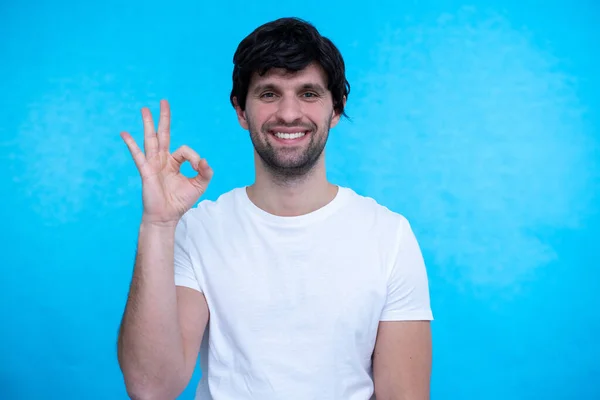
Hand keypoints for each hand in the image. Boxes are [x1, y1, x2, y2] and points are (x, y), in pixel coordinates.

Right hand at [121, 99, 212, 225]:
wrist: (166, 216)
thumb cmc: (180, 201)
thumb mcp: (199, 185)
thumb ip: (205, 172)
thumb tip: (204, 160)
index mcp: (174, 162)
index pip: (184, 149)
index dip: (194, 156)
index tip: (199, 167)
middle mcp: (162, 159)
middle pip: (163, 134)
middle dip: (164, 118)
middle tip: (164, 101)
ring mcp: (153, 164)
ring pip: (150, 139)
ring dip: (148, 123)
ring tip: (145, 109)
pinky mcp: (146, 171)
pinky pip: (138, 155)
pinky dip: (131, 144)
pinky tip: (124, 133)